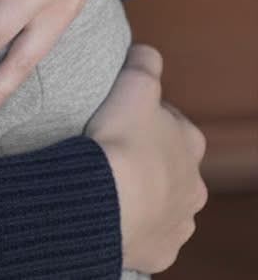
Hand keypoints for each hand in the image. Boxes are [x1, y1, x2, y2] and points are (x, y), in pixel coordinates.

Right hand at [88, 44, 207, 271]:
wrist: (108, 197)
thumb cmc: (123, 139)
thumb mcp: (135, 84)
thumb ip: (145, 62)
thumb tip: (148, 52)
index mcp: (190, 143)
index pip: (174, 124)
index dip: (148, 118)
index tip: (124, 117)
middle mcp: (194, 185)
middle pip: (173, 167)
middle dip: (151, 161)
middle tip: (116, 152)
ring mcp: (179, 221)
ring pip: (166, 205)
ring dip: (146, 196)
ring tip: (112, 185)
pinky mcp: (161, 250)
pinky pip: (150, 237)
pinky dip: (136, 227)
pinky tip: (114, 214)